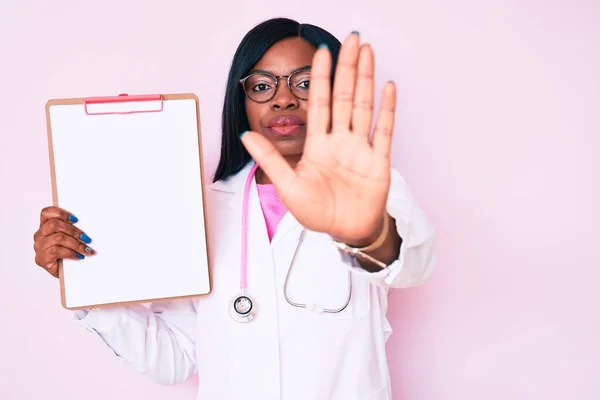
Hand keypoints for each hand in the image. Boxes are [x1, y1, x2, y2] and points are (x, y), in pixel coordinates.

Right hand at [33, 207, 94, 277]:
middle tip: (86, 238)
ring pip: (58, 238)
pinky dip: (71, 253)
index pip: (46, 213)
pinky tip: (79, 256)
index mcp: (45, 226)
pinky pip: (56, 251)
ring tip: (86, 249)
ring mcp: (39, 247)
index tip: (76, 219)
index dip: (60, 213)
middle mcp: (40, 235)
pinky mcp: (41, 259)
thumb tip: (88, 224)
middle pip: (54, 225)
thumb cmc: (70, 253)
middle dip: (73, 231)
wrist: (68, 274)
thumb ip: (73, 229)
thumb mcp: (71, 238)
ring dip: (76, 244)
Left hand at [241, 32, 395, 243]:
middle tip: (352, 39)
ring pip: (363, 107)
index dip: (320, 78)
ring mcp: (360, 148)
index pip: (320, 104)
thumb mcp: (288, 187)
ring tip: (368, 52)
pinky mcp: (378, 161)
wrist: (345, 232)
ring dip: (366, 79)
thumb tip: (245, 136)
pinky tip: (388, 87)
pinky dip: (387, 109)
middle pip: (344, 97)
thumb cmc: (318, 212)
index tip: (320, 53)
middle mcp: (340, 141)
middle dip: (347, 68)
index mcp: (318, 145)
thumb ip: (270, 160)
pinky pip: (384, 131)